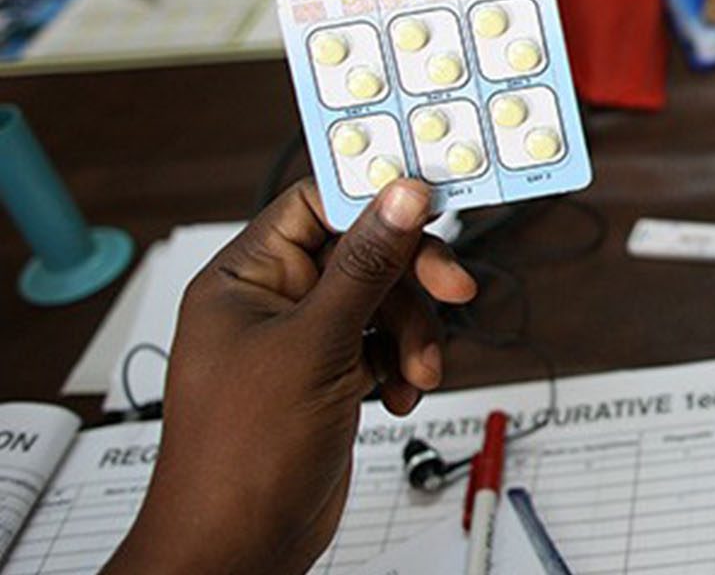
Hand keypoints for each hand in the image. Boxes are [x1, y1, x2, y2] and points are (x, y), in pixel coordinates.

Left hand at [106, 180, 475, 574]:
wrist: (238, 546)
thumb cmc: (240, 456)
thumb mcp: (315, 345)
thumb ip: (365, 265)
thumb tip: (400, 197)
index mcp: (245, 276)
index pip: (318, 203)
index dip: (378, 198)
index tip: (435, 199)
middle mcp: (272, 302)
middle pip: (365, 252)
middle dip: (411, 280)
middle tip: (454, 289)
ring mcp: (301, 342)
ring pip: (383, 302)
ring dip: (413, 334)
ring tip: (417, 374)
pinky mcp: (328, 377)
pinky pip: (384, 346)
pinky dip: (402, 368)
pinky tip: (397, 398)